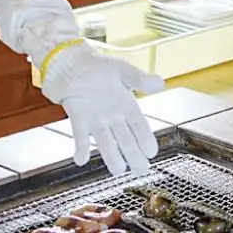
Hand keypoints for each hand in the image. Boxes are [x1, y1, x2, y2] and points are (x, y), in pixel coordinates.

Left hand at [43, 45, 163, 176]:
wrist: (71, 62)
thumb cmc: (97, 66)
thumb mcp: (122, 70)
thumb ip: (140, 79)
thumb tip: (160, 83)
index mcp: (126, 105)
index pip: (139, 126)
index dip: (146, 139)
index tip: (152, 152)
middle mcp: (112, 116)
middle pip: (125, 139)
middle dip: (133, 155)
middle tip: (141, 170)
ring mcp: (95, 119)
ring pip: (105, 142)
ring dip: (111, 156)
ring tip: (119, 170)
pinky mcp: (77, 117)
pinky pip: (80, 135)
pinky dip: (80, 147)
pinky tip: (81, 160)